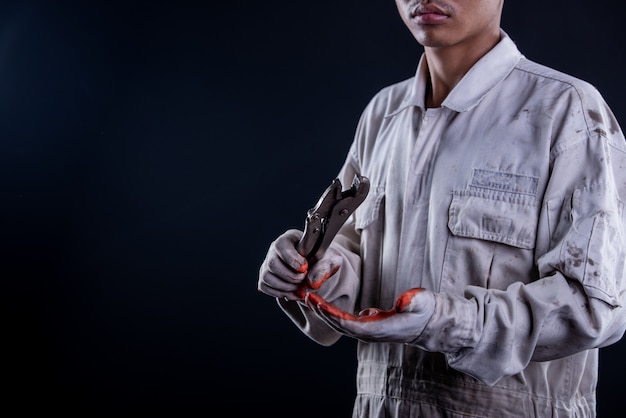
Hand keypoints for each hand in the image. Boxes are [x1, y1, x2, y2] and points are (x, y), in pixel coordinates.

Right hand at [257, 229, 342, 300]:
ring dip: (285, 287)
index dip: (291, 259)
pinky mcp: (265, 277)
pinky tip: (294, 292)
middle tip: (303, 280)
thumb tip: (312, 281)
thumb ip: (324, 267)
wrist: (318, 268)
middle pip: (272, 263)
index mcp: (290, 238)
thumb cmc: (323, 260)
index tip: (304, 268)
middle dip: (290, 276)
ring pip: (267, 276)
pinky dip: (280, 293)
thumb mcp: (329, 259)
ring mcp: (268, 263)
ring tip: (300, 287)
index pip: (281, 245)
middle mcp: (275, 250)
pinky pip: (265, 286)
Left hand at [305, 287, 434, 343]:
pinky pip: (345, 321)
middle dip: (322, 311)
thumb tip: (402, 301)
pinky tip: (322, 302)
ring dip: (324, 312)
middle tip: (306, 296)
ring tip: (309, 298)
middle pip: (340, 325)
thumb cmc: (425, 311)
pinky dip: (331, 312)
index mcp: (380, 329)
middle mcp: (371, 333)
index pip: (351, 325)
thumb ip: (412, 301)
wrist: (429, 324)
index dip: (332, 315)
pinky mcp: (368, 325)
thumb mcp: (422, 303)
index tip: (319, 303)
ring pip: (340, 323)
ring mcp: (369, 331)